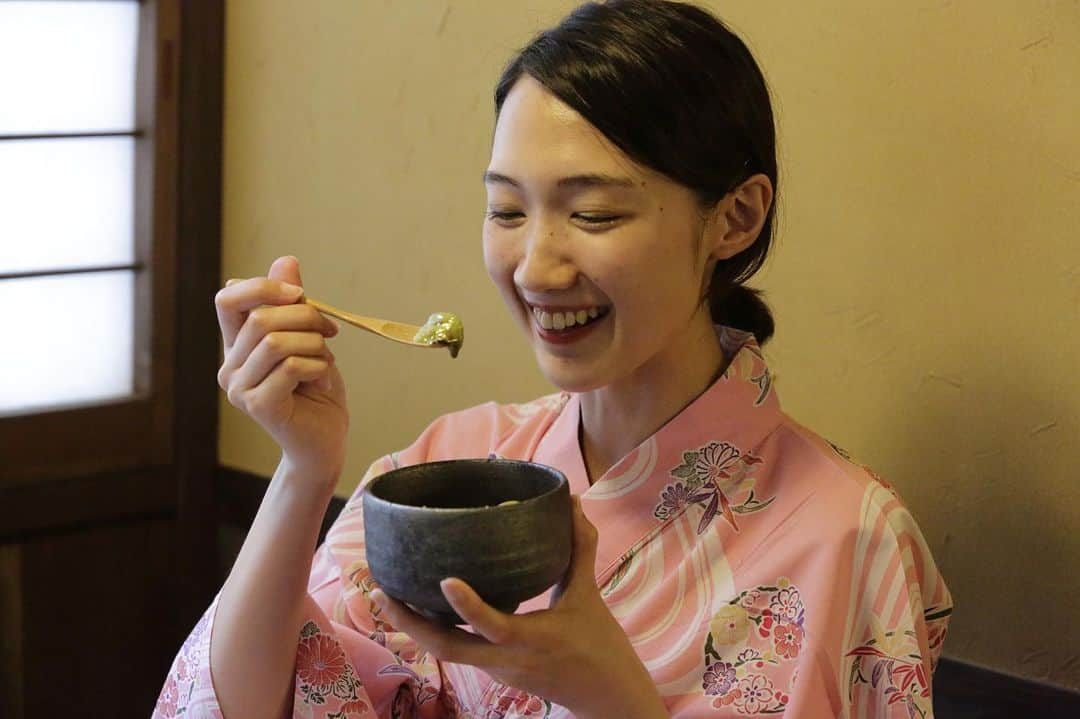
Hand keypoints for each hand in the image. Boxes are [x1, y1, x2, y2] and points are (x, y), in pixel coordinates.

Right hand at [215, 255, 347, 485]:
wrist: (325, 441)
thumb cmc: (316, 390)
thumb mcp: (309, 339)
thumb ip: (293, 304)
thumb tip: (286, 260)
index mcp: (237, 345)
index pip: (228, 298)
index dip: (262, 286)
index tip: (300, 294)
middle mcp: (229, 365)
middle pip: (261, 318)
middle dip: (305, 317)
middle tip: (329, 333)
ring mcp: (239, 388)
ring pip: (275, 342)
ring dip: (314, 345)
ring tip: (327, 360)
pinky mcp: (258, 406)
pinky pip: (289, 367)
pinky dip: (317, 367)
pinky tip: (323, 380)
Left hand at [371, 496, 667, 718]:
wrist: (605, 699)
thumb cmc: (600, 644)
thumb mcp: (589, 594)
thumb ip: (579, 548)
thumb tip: (573, 503)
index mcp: (533, 640)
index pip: (495, 626)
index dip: (469, 607)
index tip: (445, 580)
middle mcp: (506, 660)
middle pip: (446, 649)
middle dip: (408, 622)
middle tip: (379, 589)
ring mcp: (496, 670)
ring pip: (444, 652)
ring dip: (412, 626)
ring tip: (384, 593)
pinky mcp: (492, 671)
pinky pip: (455, 650)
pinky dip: (431, 630)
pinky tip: (415, 606)